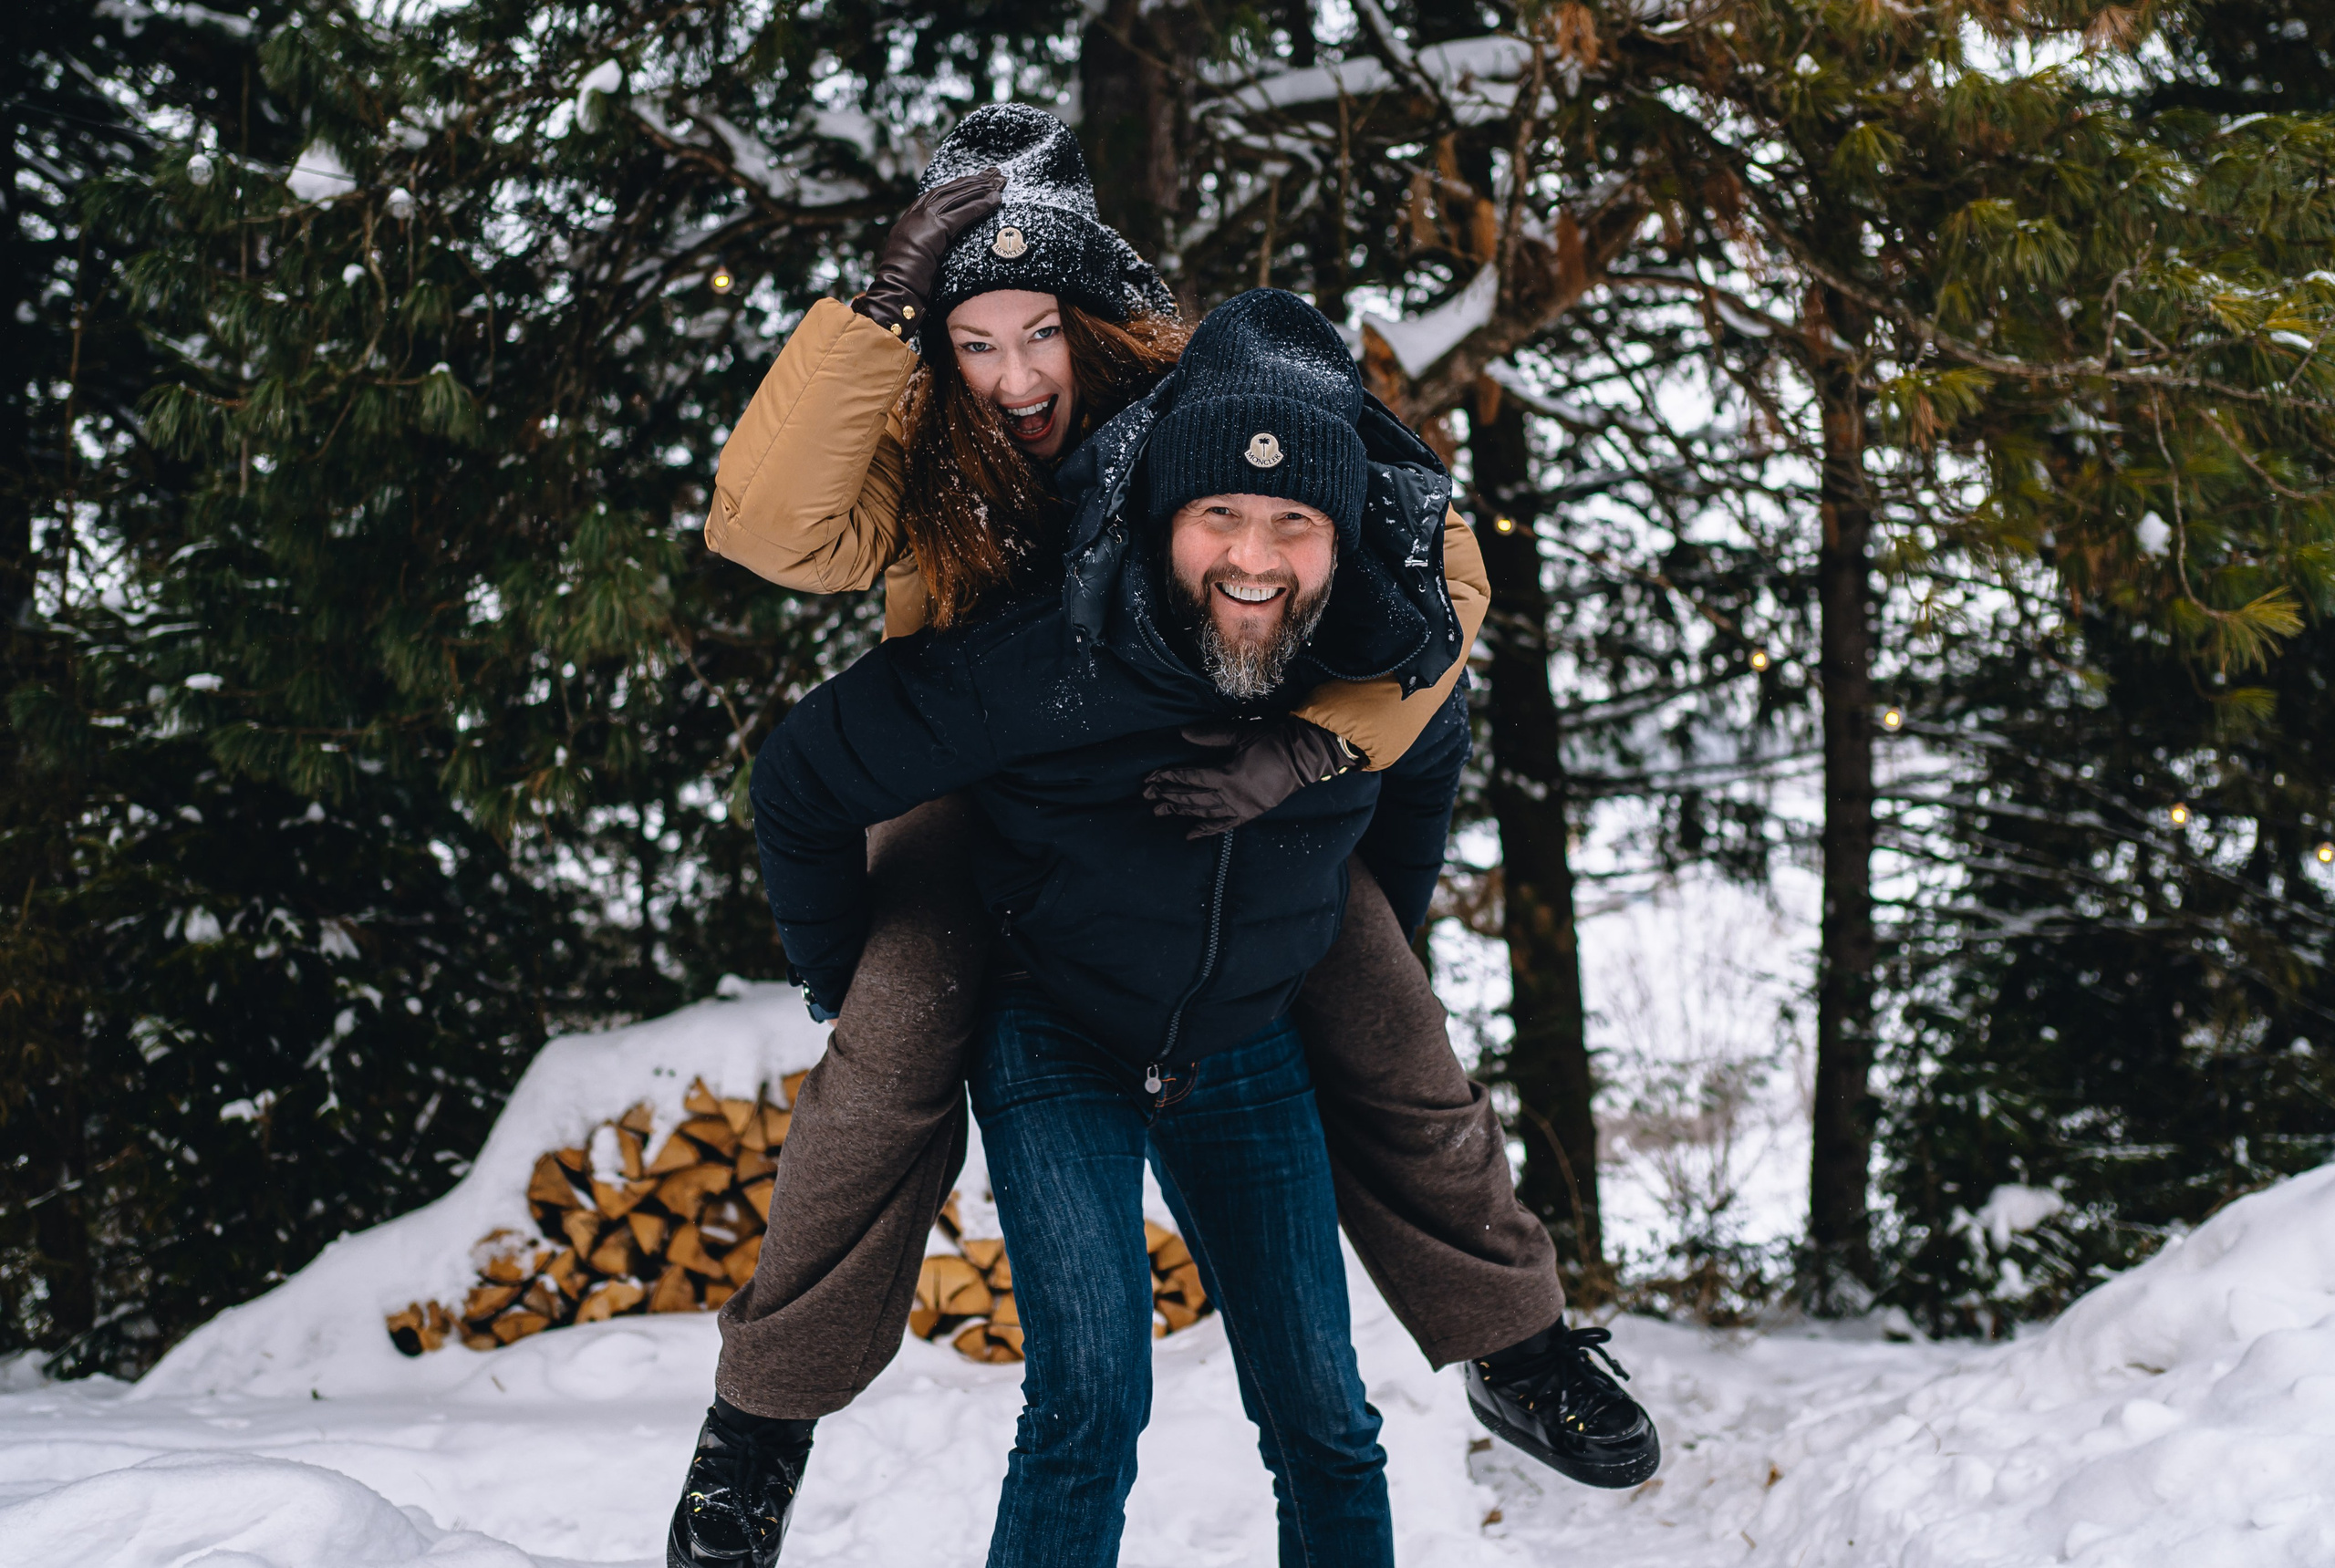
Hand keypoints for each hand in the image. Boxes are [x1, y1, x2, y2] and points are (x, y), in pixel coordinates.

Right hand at [853, 168, 1006, 337]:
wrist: (895, 290)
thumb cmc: (904, 283)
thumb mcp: (914, 257)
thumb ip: (925, 246)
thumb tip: (936, 247)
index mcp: (909, 220)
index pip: (938, 195)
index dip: (959, 186)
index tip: (976, 180)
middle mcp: (915, 215)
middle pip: (950, 191)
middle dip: (974, 181)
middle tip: (994, 173)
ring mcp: (924, 220)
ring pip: (958, 198)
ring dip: (981, 189)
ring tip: (1000, 182)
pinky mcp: (935, 229)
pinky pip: (963, 214)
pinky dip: (981, 206)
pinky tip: (996, 200)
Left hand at [1142, 717, 1362, 838]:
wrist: (1304, 756)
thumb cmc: (1273, 740)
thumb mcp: (1240, 733)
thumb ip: (1210, 736)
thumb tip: (1182, 734)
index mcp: (1227, 775)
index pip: (1190, 778)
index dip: (1169, 777)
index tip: (1151, 778)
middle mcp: (1231, 796)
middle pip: (1193, 797)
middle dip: (1168, 796)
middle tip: (1147, 796)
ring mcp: (1241, 808)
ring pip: (1204, 812)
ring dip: (1181, 811)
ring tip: (1159, 811)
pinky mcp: (1251, 814)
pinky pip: (1225, 825)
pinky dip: (1207, 830)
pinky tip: (1189, 834)